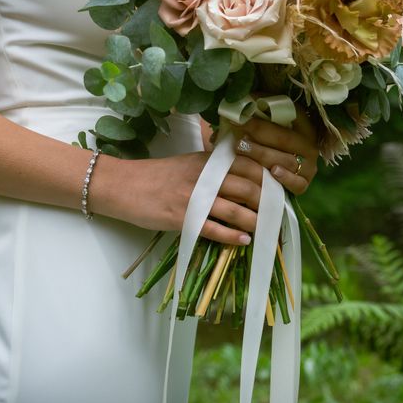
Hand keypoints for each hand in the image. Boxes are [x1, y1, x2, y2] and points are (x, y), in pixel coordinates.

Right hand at [100, 152, 263, 245]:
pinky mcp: (183, 218)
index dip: (268, 179)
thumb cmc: (157, 176)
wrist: (122, 186)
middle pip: (248, 188)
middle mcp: (205, 176)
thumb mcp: (189, 164)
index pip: (249, 165)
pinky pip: (214, 229)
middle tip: (277, 215)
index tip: (279, 191)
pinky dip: (232, 237)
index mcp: (208, 160)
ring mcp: (194, 197)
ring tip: (265, 230)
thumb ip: (214, 169)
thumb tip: (243, 182)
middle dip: (267, 204)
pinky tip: (244, 241)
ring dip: (255, 221)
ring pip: (236, 210)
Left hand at [233, 108, 318, 194]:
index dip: (271, 107)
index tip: (249, 102)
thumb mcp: (268, 131)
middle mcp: (309, 145)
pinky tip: (273, 172)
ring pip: (286, 160)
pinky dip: (285, 177)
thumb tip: (237, 105)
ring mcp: (308, 166)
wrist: (280, 179)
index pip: (292, 112)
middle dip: (260, 131)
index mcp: (304, 127)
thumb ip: (259, 119)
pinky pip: (296, 182)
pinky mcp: (304, 183)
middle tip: (239, 126)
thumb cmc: (269, 148)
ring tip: (242, 148)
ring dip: (262, 153)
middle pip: (285, 137)